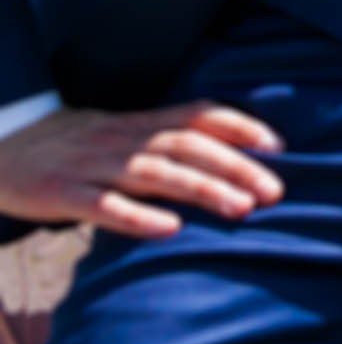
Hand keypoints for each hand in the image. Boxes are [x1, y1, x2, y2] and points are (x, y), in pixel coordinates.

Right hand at [0, 102, 284, 238]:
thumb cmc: (75, 146)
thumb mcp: (121, 134)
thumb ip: (166, 141)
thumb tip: (230, 157)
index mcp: (138, 123)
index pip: (197, 114)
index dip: (240, 126)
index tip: (279, 147)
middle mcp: (121, 139)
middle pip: (187, 146)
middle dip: (235, 166)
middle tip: (275, 191)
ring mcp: (90, 165)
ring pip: (154, 173)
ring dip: (202, 189)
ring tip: (241, 208)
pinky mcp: (60, 194)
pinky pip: (102, 206)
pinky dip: (138, 217)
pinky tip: (170, 229)